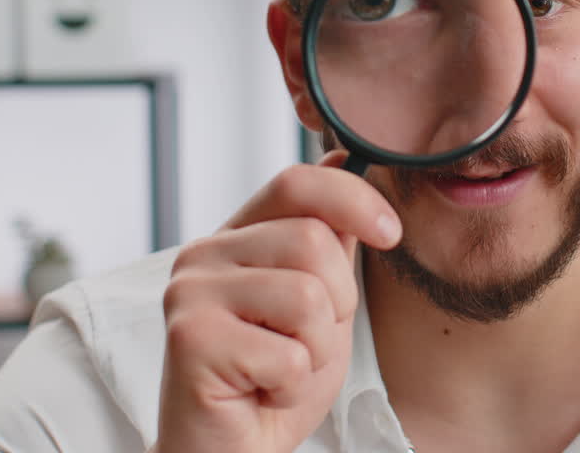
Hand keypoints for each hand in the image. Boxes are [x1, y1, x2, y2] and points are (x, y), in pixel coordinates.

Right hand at [153, 150, 401, 452]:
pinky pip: (287, 352)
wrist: (232, 452)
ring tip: (284, 367)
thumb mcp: (319, 302)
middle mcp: (203, 254)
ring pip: (307, 295)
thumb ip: (328, 241)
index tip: (390, 234)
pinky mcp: (189, 340)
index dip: (354, 198)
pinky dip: (293, 384)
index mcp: (236, 237)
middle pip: (312, 241)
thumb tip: (342, 157)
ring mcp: (190, 294)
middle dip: (338, 302)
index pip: (297, 182)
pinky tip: (263, 391)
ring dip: (317, 348)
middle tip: (305, 341)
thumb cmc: (274, 379)